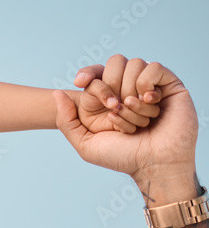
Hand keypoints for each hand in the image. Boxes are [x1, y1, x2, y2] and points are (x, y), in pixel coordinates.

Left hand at [54, 56, 196, 183]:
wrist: (153, 164)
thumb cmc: (122, 156)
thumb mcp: (85, 143)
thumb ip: (66, 120)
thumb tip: (57, 93)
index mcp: (109, 99)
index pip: (97, 72)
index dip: (87, 72)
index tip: (80, 82)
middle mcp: (129, 89)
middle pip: (115, 63)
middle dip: (109, 86)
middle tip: (114, 107)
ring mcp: (150, 86)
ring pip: (134, 65)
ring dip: (130, 94)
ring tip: (134, 113)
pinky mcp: (170, 85)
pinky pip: (154, 68)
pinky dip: (147, 84)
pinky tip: (149, 101)